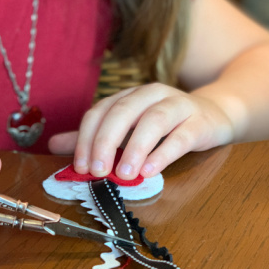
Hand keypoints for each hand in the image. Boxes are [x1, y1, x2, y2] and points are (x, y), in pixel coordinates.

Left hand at [48, 83, 233, 179]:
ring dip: (135, 148)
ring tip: (124, 174)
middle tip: (97, 171)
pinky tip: (152, 170)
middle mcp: (151, 95)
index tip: (80, 167)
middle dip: (106, 141)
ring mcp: (178, 106)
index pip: (101, 111)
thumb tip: (53, 145)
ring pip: (153, 121)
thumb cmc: (166, 126)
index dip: (86, 138)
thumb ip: (95, 137)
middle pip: (123, 112)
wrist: (215, 115)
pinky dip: (164, 153)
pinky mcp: (200, 122)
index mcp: (130, 96)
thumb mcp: (129, 130)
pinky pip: (181, 137)